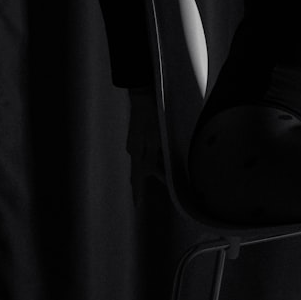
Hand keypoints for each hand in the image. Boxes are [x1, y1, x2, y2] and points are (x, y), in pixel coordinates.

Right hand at [126, 91, 165, 206]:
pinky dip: (155, 156)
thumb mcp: (154, 138)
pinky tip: (164, 156)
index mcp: (136, 152)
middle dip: (148, 181)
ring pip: (146, 160)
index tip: (136, 204)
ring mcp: (136, 142)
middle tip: (156, 191)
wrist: (143, 95)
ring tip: (166, 176)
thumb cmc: (151, 116)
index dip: (137, 192)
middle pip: (142, 170)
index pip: (136, 178)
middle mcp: (134, 149)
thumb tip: (150, 173)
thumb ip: (152, 157)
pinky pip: (148, 151)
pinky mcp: (140, 136)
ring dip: (155, 167)